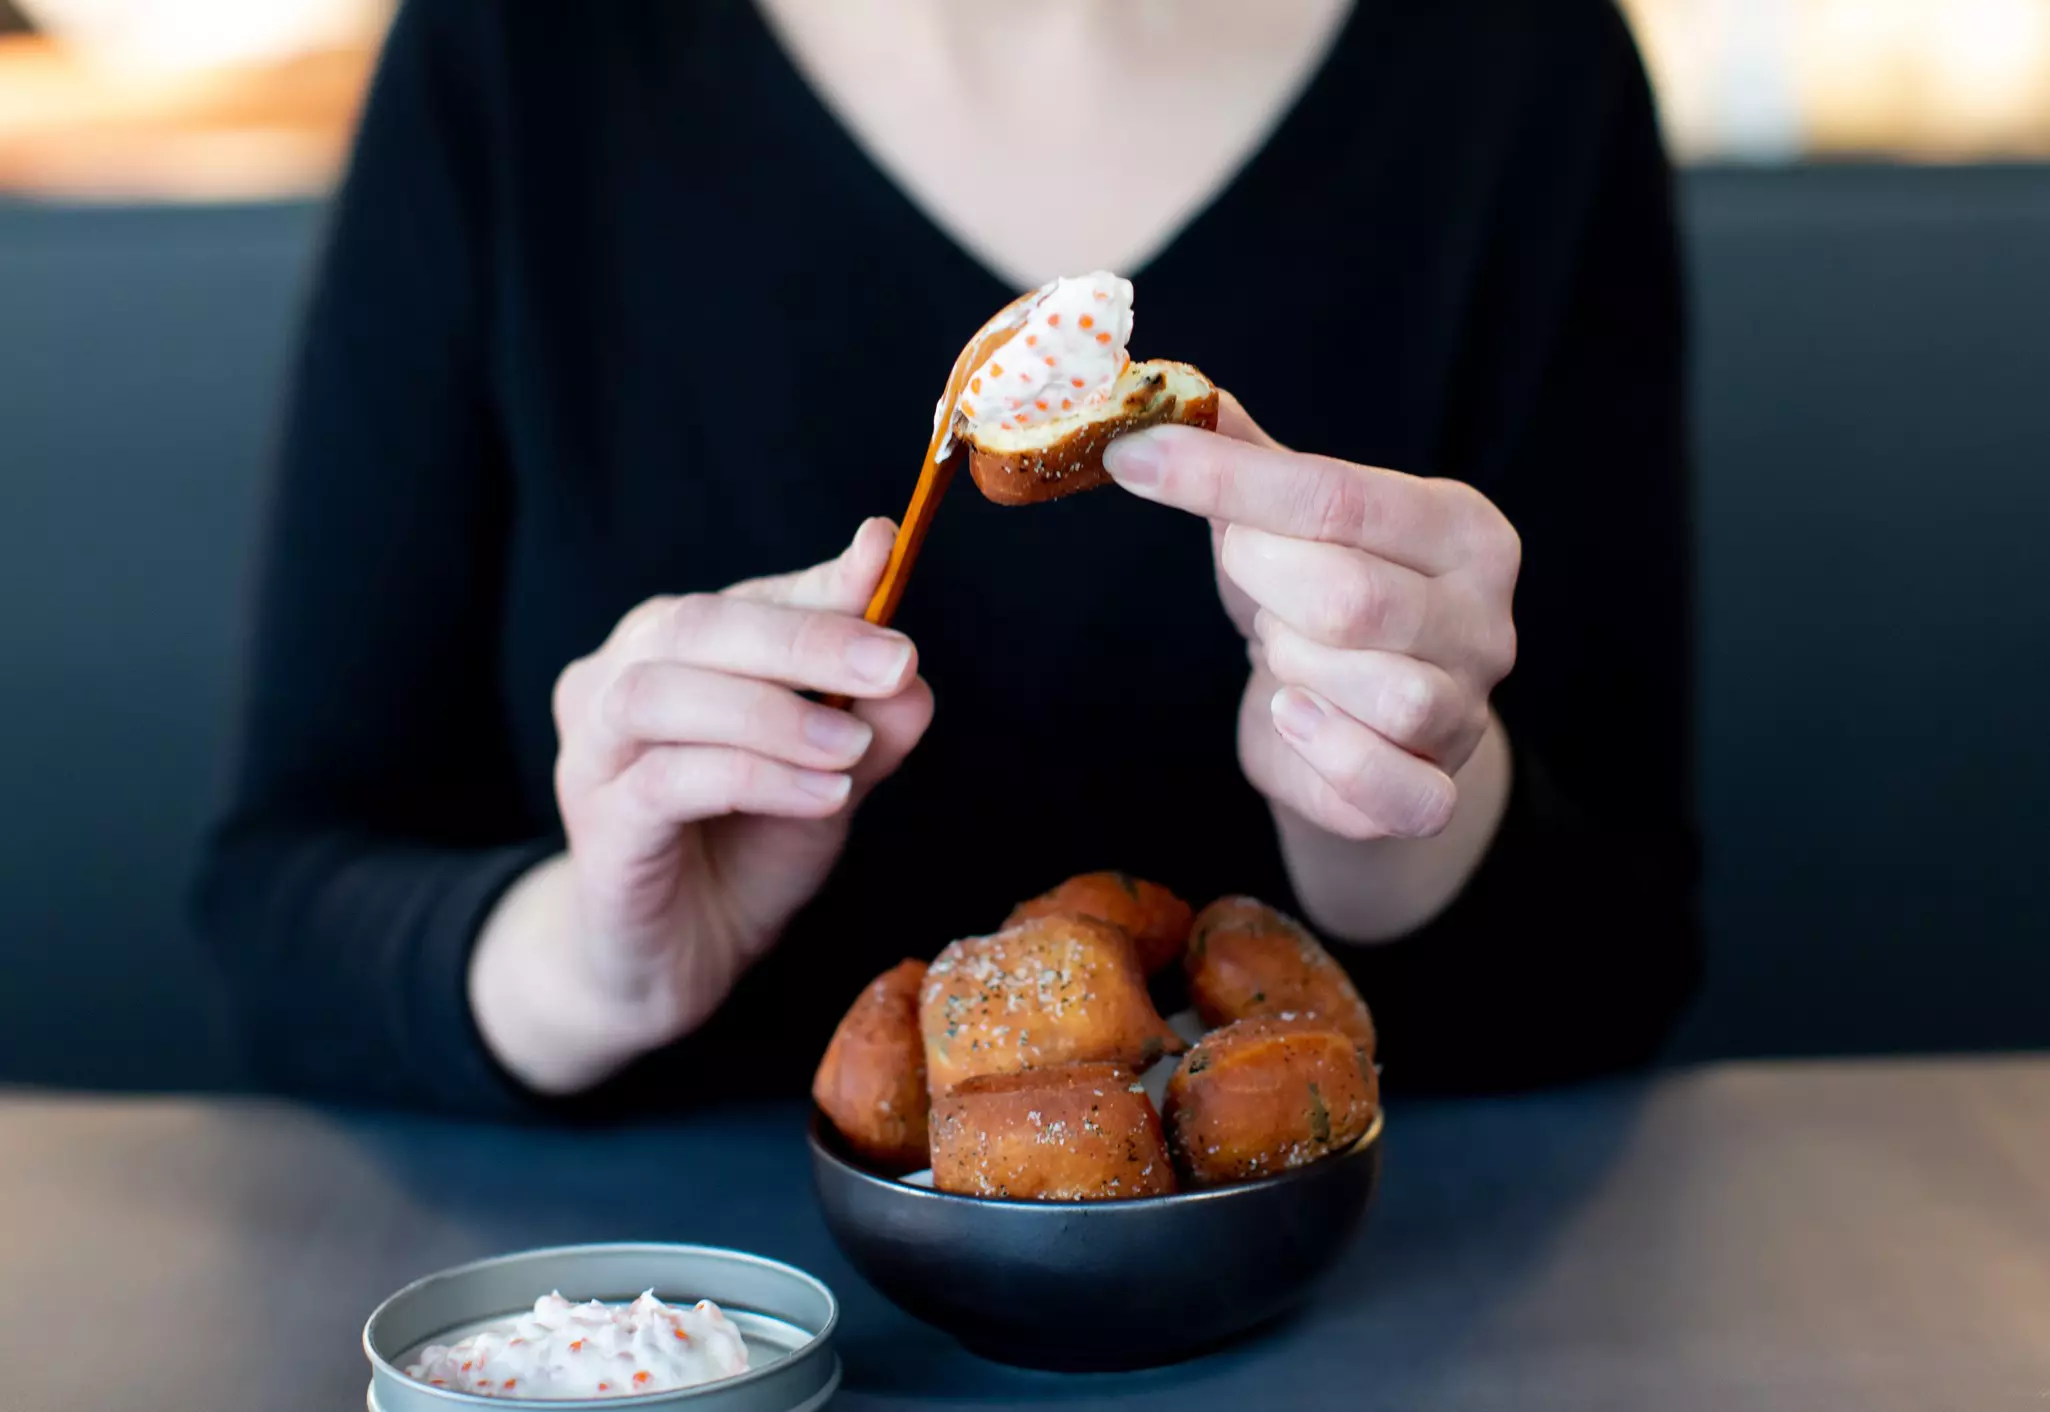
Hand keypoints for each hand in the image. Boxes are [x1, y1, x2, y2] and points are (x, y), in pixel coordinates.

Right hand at [473, 519, 932, 1088]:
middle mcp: (617, 680)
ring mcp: (594, 752)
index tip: (885, 553)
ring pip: (662, 692)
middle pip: (697, 624)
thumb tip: (913, 677)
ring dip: (772, 711)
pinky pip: (667, 781)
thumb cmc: (748, 847)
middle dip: (805, 637)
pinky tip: (823, 796)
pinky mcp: (597, 824)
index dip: (819, 580)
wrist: (678, 958)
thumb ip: (869, 724)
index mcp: (674, 649)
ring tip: (852, 744)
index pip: (748, 596)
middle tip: (896, 660)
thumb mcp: (830, 777)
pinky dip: (754, 778)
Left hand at [1103, 395, 1518, 841]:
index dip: (1223, 478)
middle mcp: (1485, 617)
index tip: (1133, 460)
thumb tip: (1170, 394)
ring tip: (1285, 655)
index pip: (1338, 494)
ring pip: (1379, 690)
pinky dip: (1332, 755)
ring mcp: (1467, 710)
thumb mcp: (1288, 524)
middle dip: (1267, 588)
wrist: (1353, 726)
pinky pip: (1392, 786)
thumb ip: (1244, 461)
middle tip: (1255, 587)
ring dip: (1296, 671)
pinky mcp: (1434, 792)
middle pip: (1352, 597)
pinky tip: (1296, 718)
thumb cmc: (1318, 603)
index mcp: (1461, 528)